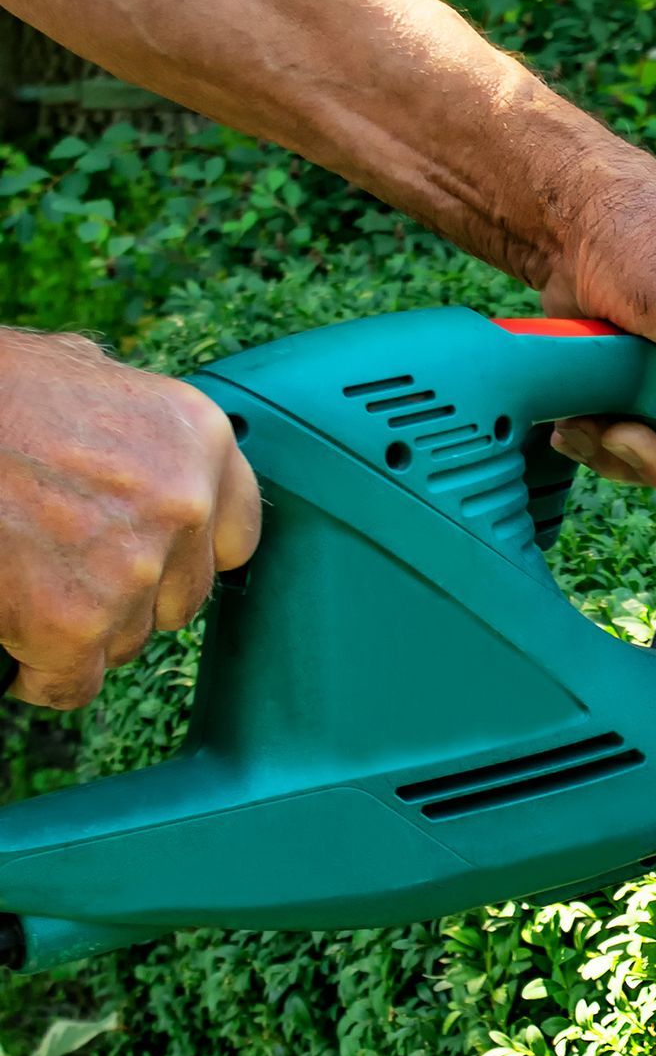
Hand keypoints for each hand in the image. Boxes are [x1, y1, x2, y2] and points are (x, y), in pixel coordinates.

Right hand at [0, 331, 260, 708]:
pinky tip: (16, 649)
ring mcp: (135, 568)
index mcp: (200, 438)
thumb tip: (137, 449)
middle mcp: (186, 505)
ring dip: (84, 629)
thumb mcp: (87, 374)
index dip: (184, 556)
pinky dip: (42, 675)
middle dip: (131, 596)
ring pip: (128, 639)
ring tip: (33, 590)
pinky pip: (73, 681)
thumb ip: (133, 427)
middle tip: (72, 574)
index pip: (234, 537)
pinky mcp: (73, 622)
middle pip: (181, 597)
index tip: (152, 562)